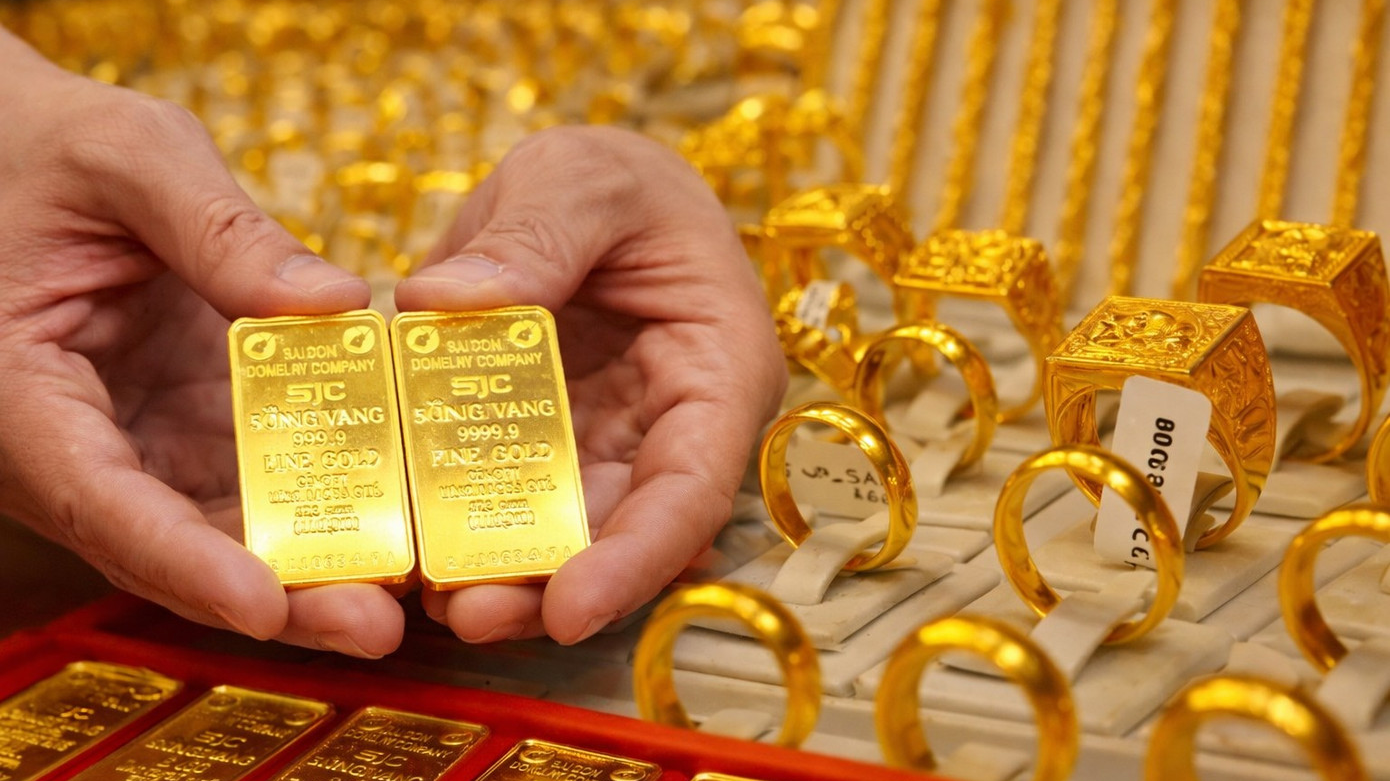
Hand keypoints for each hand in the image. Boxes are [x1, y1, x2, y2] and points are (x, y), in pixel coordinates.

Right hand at [0, 29, 405, 656]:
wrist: (12, 148)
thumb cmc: (39, 145)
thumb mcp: (126, 156)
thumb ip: (217, 227)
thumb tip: (334, 307)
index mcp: (20, 394)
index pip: (100, 501)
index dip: (183, 562)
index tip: (263, 603)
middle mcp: (72, 443)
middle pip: (172, 544)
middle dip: (276, 594)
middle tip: (376, 625)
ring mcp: (135, 440)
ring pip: (221, 527)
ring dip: (310, 563)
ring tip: (408, 589)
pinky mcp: (186, 424)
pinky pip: (253, 477)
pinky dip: (321, 497)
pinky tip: (399, 512)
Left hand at [398, 126, 786, 643]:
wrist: (592, 193)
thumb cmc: (621, 181)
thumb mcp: (586, 180)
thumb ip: (536, 234)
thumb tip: (436, 302)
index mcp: (717, 372)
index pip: (692, 489)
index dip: (638, 559)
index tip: (572, 610)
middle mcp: (668, 432)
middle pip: (621, 535)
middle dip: (548, 586)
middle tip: (465, 614)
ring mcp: (600, 449)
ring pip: (559, 536)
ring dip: (498, 575)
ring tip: (426, 600)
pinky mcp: (537, 451)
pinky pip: (499, 499)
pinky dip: (456, 525)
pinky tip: (403, 546)